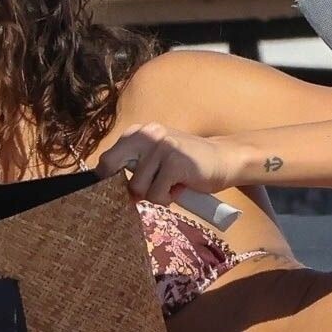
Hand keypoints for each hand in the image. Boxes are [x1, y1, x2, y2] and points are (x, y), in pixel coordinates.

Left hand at [96, 122, 245, 204]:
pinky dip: (167, 199)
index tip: (117, 190)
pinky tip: (180, 189)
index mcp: (139, 133)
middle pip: (110, 165)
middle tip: (142, 193)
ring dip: (153, 195)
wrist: (224, 159)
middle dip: (123, 185)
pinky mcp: (175, 162)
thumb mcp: (157, 157)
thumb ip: (136, 165)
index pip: (107, 157)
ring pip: (136, 187)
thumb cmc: (187, 165)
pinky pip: (156, 194)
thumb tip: (109, 188)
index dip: (107, 178)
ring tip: (170, 187)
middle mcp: (147, 134)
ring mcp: (162, 147)